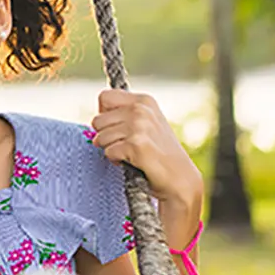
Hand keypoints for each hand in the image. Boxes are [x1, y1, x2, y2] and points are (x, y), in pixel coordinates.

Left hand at [90, 89, 202, 203]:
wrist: (179, 177)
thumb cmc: (159, 153)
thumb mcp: (146, 124)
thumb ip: (123, 115)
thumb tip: (95, 120)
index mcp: (144, 101)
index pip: (105, 97)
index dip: (103, 114)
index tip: (113, 126)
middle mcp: (141, 109)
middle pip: (97, 120)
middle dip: (104, 136)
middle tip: (123, 144)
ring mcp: (139, 126)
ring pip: (100, 137)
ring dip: (110, 149)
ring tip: (128, 153)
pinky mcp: (136, 144)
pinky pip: (108, 151)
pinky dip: (115, 160)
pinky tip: (131, 161)